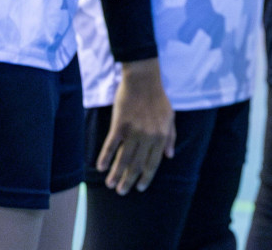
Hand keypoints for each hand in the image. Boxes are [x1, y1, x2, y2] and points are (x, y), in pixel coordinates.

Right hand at [97, 59, 175, 194]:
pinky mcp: (120, 125)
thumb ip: (170, 137)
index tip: (140, 187)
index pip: (153, 163)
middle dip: (129, 180)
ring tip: (110, 185)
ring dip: (116, 174)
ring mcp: (133, 131)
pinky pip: (111, 145)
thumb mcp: (170, 117)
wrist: (143, 79)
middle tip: (122, 192)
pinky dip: (105, 157)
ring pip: (123, 159)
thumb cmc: (158, 98)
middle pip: (136, 164)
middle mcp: (148, 137)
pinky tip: (101, 168)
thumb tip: (169, 156)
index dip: (146, 177)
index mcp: (161, 136)